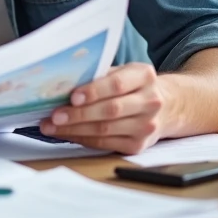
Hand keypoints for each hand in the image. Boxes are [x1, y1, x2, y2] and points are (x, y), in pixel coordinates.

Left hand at [39, 63, 172, 154]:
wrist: (166, 107)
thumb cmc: (133, 86)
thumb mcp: (123, 71)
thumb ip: (99, 75)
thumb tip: (62, 84)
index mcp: (144, 76)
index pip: (117, 84)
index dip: (93, 91)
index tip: (72, 97)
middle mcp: (150, 102)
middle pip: (110, 110)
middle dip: (78, 114)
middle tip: (54, 116)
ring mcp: (146, 126)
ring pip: (105, 130)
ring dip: (74, 129)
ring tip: (51, 126)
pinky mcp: (138, 145)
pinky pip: (105, 144)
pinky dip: (82, 139)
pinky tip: (66, 134)